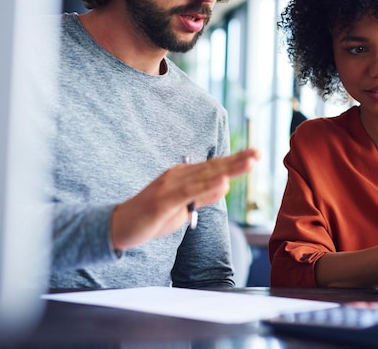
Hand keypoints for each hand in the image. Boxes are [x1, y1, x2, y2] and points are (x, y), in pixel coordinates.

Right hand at [110, 147, 260, 249]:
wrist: (117, 225)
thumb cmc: (151, 217)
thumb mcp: (183, 208)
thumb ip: (203, 196)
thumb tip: (225, 186)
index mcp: (184, 175)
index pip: (215, 166)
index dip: (236, 160)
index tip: (256, 154)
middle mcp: (178, 175)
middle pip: (213, 166)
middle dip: (238, 159)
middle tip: (260, 152)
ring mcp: (170, 186)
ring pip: (205, 175)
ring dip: (228, 168)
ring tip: (249, 161)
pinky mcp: (163, 200)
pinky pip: (188, 192)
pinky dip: (207, 186)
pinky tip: (223, 181)